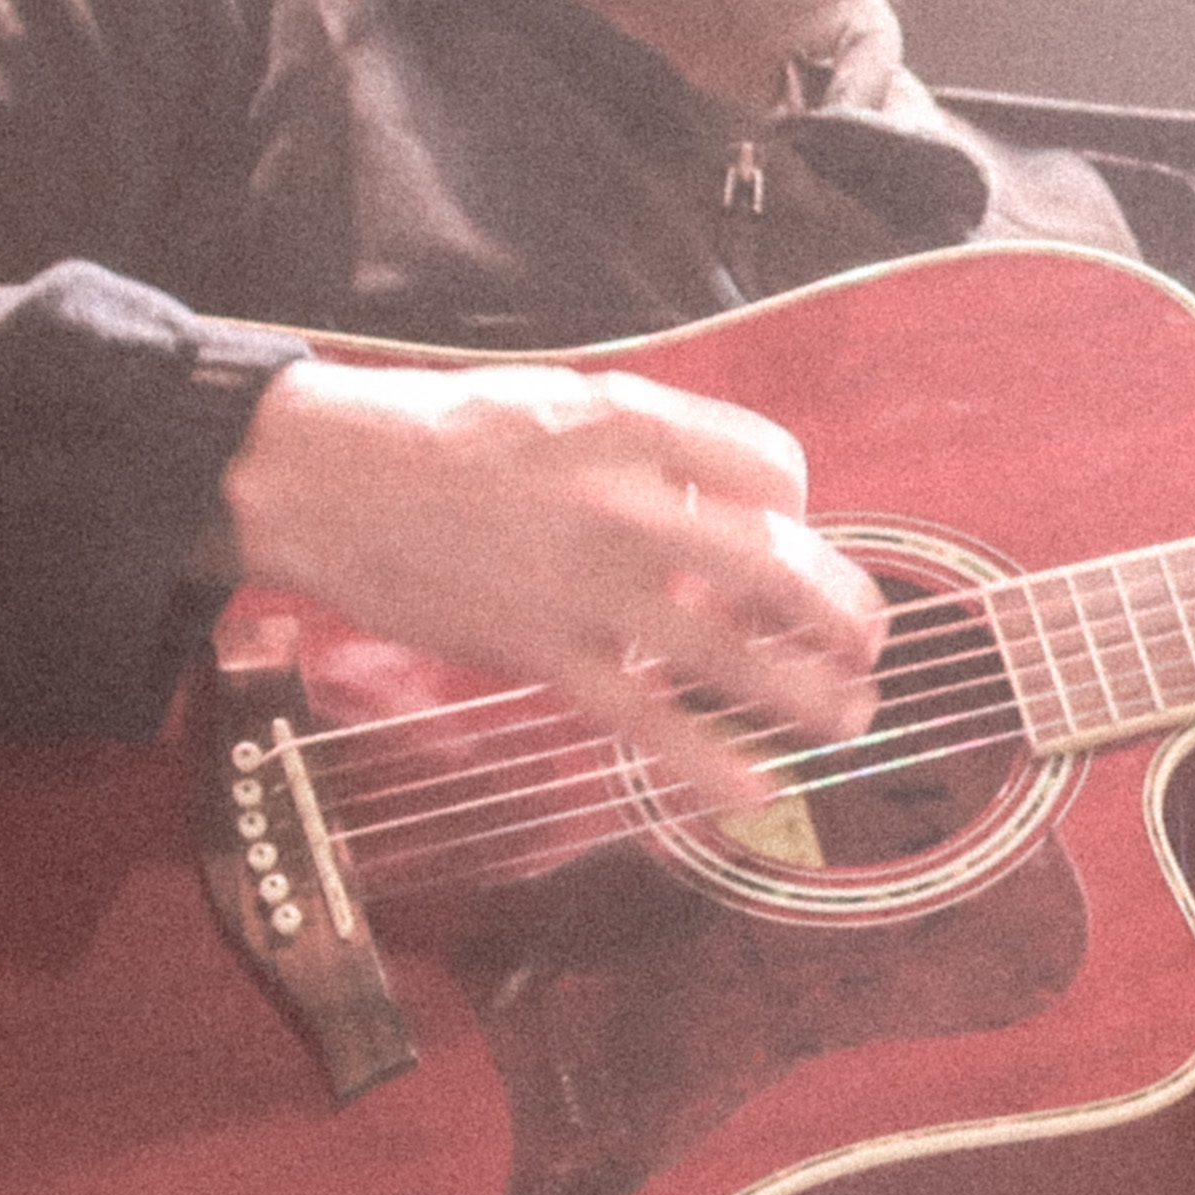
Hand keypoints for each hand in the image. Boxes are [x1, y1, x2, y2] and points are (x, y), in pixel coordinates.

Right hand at [216, 356, 888, 817]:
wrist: (325, 474)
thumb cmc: (441, 432)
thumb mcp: (562, 402)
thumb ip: (648, 447)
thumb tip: (723, 503)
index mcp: (639, 426)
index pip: (774, 469)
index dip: (801, 509)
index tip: (792, 533)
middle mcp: (631, 504)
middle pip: (783, 566)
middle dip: (845, 614)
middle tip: (869, 642)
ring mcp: (590, 584)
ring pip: (733, 652)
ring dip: (809, 696)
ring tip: (850, 719)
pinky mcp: (544, 652)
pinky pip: (648, 720)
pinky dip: (710, 763)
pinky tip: (756, 792)